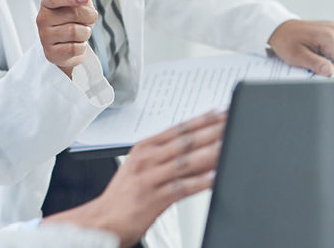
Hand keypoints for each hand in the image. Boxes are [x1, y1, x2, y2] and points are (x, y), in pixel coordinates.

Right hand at [37, 0, 99, 76]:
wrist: (64, 49)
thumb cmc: (70, 24)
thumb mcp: (76, 7)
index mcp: (47, 4)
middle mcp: (42, 19)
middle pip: (73, 14)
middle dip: (89, 17)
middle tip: (90, 20)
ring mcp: (45, 37)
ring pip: (75, 32)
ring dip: (85, 33)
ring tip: (82, 34)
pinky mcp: (51, 53)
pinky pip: (75, 48)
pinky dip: (81, 47)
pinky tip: (76, 45)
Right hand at [42, 111, 225, 246]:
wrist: (101, 220)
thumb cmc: (123, 195)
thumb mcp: (140, 167)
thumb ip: (165, 156)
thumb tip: (196, 148)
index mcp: (144, 148)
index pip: (178, 129)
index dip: (202, 119)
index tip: (221, 112)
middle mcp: (146, 160)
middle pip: (185, 142)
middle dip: (211, 131)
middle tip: (232, 122)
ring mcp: (150, 178)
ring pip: (185, 162)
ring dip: (210, 153)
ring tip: (229, 144)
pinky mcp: (153, 199)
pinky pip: (182, 188)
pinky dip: (200, 182)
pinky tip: (215, 177)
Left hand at [268, 19, 333, 76]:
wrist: (279, 28)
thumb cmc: (286, 41)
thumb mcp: (297, 56)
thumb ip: (315, 64)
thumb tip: (331, 72)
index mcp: (328, 36)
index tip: (322, 70)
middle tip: (319, 63)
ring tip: (319, 56)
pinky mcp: (333, 29)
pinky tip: (322, 51)